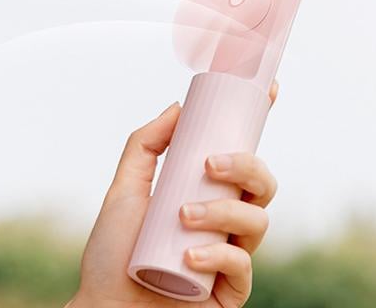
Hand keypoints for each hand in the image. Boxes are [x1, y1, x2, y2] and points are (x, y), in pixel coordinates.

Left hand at [69, 80, 278, 307]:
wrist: (105, 307)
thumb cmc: (114, 252)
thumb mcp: (124, 188)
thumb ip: (145, 145)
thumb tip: (178, 107)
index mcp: (207, 192)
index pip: (242, 155)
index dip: (260, 122)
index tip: (269, 89)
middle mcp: (225, 219)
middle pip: (263, 182)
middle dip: (246, 165)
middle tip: (210, 164)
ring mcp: (231, 254)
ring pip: (258, 220)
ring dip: (222, 211)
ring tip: (183, 216)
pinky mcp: (230, 290)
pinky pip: (243, 266)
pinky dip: (218, 255)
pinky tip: (189, 255)